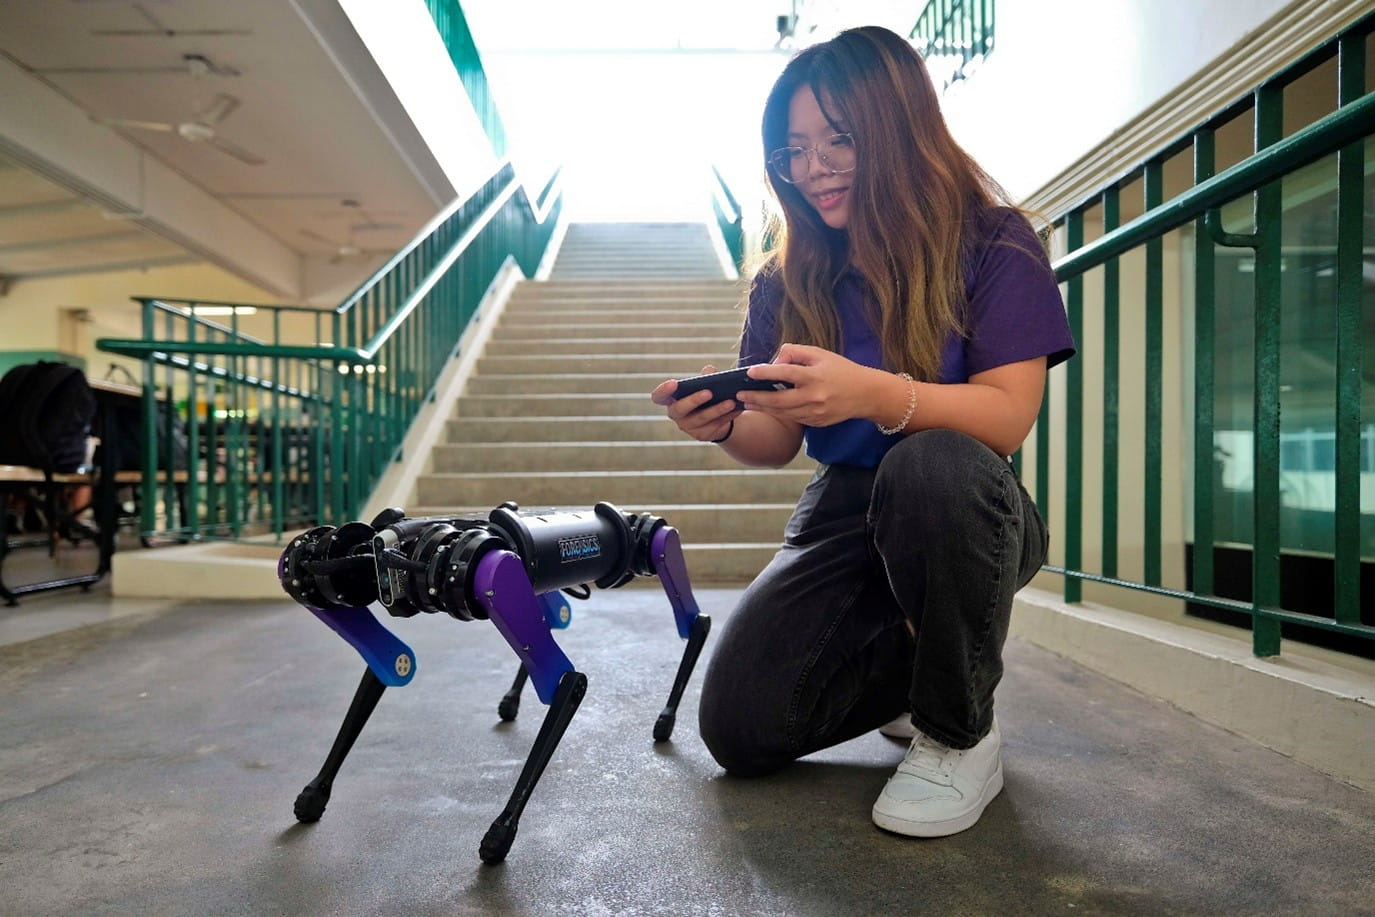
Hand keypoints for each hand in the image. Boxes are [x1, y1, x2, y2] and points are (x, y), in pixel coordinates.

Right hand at [651, 364, 741, 442]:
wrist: (718, 416)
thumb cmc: (707, 395)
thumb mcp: (707, 383)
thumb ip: (707, 376)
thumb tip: (709, 371)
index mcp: (671, 399)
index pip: (659, 397)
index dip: (663, 391)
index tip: (674, 383)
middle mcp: (676, 414)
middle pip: (680, 409)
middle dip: (694, 400)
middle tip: (709, 392)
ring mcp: (688, 427)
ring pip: (701, 419)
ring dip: (716, 410)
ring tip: (731, 402)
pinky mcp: (702, 436)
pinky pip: (714, 426)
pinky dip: (727, 417)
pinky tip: (738, 409)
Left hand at [734, 343, 880, 427]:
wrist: (866, 394)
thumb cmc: (841, 370)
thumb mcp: (821, 354)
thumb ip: (796, 353)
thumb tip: (775, 361)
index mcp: (815, 376)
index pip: (785, 373)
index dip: (765, 372)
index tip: (750, 372)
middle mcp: (814, 396)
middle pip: (778, 400)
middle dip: (756, 397)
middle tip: (740, 394)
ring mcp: (815, 412)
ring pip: (783, 412)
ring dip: (763, 408)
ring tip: (747, 402)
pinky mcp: (817, 422)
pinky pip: (793, 418)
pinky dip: (779, 413)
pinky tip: (767, 408)